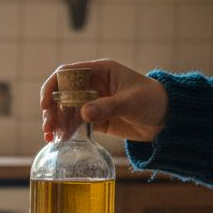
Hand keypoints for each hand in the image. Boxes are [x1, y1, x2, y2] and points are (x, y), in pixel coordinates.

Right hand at [40, 59, 167, 142]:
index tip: (46, 103)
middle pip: (61, 93)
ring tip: (50, 137)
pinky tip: (59, 141)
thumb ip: (108, 106)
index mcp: (100, 71)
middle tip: (48, 126)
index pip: (67, 73)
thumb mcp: (131, 102)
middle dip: (51, 109)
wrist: (167, 119)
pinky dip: (65, 131)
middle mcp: (92, 85)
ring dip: (55, 122)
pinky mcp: (95, 118)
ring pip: (65, 110)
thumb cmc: (153, 100)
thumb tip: (83, 113)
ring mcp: (92, 102)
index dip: (53, 86)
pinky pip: (74, 123)